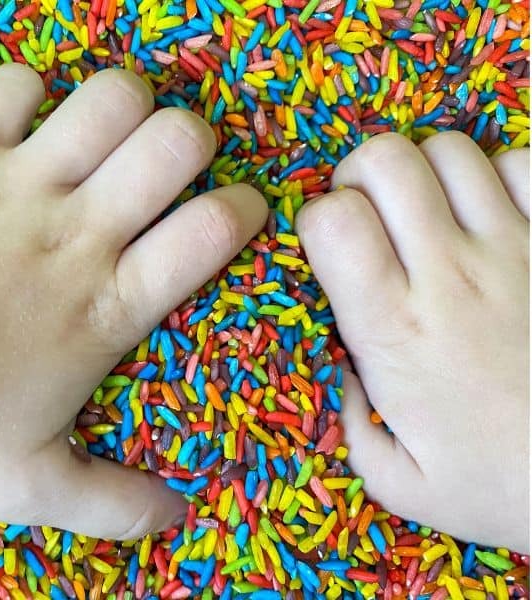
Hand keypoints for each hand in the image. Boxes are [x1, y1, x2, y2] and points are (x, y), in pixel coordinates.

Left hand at [0, 64, 266, 539]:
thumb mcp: (26, 487)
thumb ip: (112, 504)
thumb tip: (178, 520)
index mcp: (104, 307)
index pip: (212, 232)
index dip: (243, 210)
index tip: (239, 210)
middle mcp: (74, 233)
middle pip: (178, 141)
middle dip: (192, 141)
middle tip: (167, 167)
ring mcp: (15, 183)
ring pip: (110, 97)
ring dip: (123, 106)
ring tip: (105, 136)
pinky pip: (14, 84)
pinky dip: (27, 95)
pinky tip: (18, 127)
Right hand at [296, 132, 528, 550]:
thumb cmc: (503, 486)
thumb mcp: (396, 481)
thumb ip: (347, 423)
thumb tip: (339, 368)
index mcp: (394, 329)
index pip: (332, 220)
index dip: (316, 218)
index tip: (326, 246)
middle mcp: (451, 275)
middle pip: (386, 160)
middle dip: (359, 173)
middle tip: (366, 209)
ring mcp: (516, 250)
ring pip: (450, 149)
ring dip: (424, 170)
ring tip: (426, 210)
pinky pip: (523, 161)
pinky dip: (497, 172)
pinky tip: (489, 212)